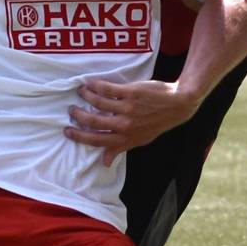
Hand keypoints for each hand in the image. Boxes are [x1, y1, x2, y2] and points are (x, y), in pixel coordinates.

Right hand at [66, 78, 200, 166]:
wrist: (177, 104)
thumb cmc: (157, 122)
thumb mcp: (140, 140)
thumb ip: (120, 148)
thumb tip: (104, 162)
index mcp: (126, 139)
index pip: (97, 140)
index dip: (80, 137)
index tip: (68, 131)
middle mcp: (125, 125)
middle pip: (93, 121)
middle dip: (78, 116)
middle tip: (71, 110)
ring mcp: (127, 108)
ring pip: (98, 102)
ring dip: (85, 96)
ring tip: (80, 92)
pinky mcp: (130, 93)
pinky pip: (107, 89)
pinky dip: (95, 85)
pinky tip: (90, 83)